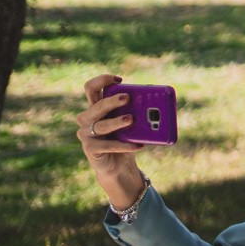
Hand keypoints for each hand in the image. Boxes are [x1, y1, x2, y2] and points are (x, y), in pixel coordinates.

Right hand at [76, 75, 147, 209]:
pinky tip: (140, 145)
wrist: (119, 165)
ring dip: (116, 121)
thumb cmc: (126, 138)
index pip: (91, 88)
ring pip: (101, 125)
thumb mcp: (134, 123)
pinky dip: (125, 145)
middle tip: (127, 98)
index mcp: (97, 107)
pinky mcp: (90, 148)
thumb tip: (159, 103)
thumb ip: (140, 111)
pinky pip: (108, 145)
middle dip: (112, 100)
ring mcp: (86, 134)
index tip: (119, 80)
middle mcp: (87, 118)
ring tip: (131, 119)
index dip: (102, 80)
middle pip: (96, 105)